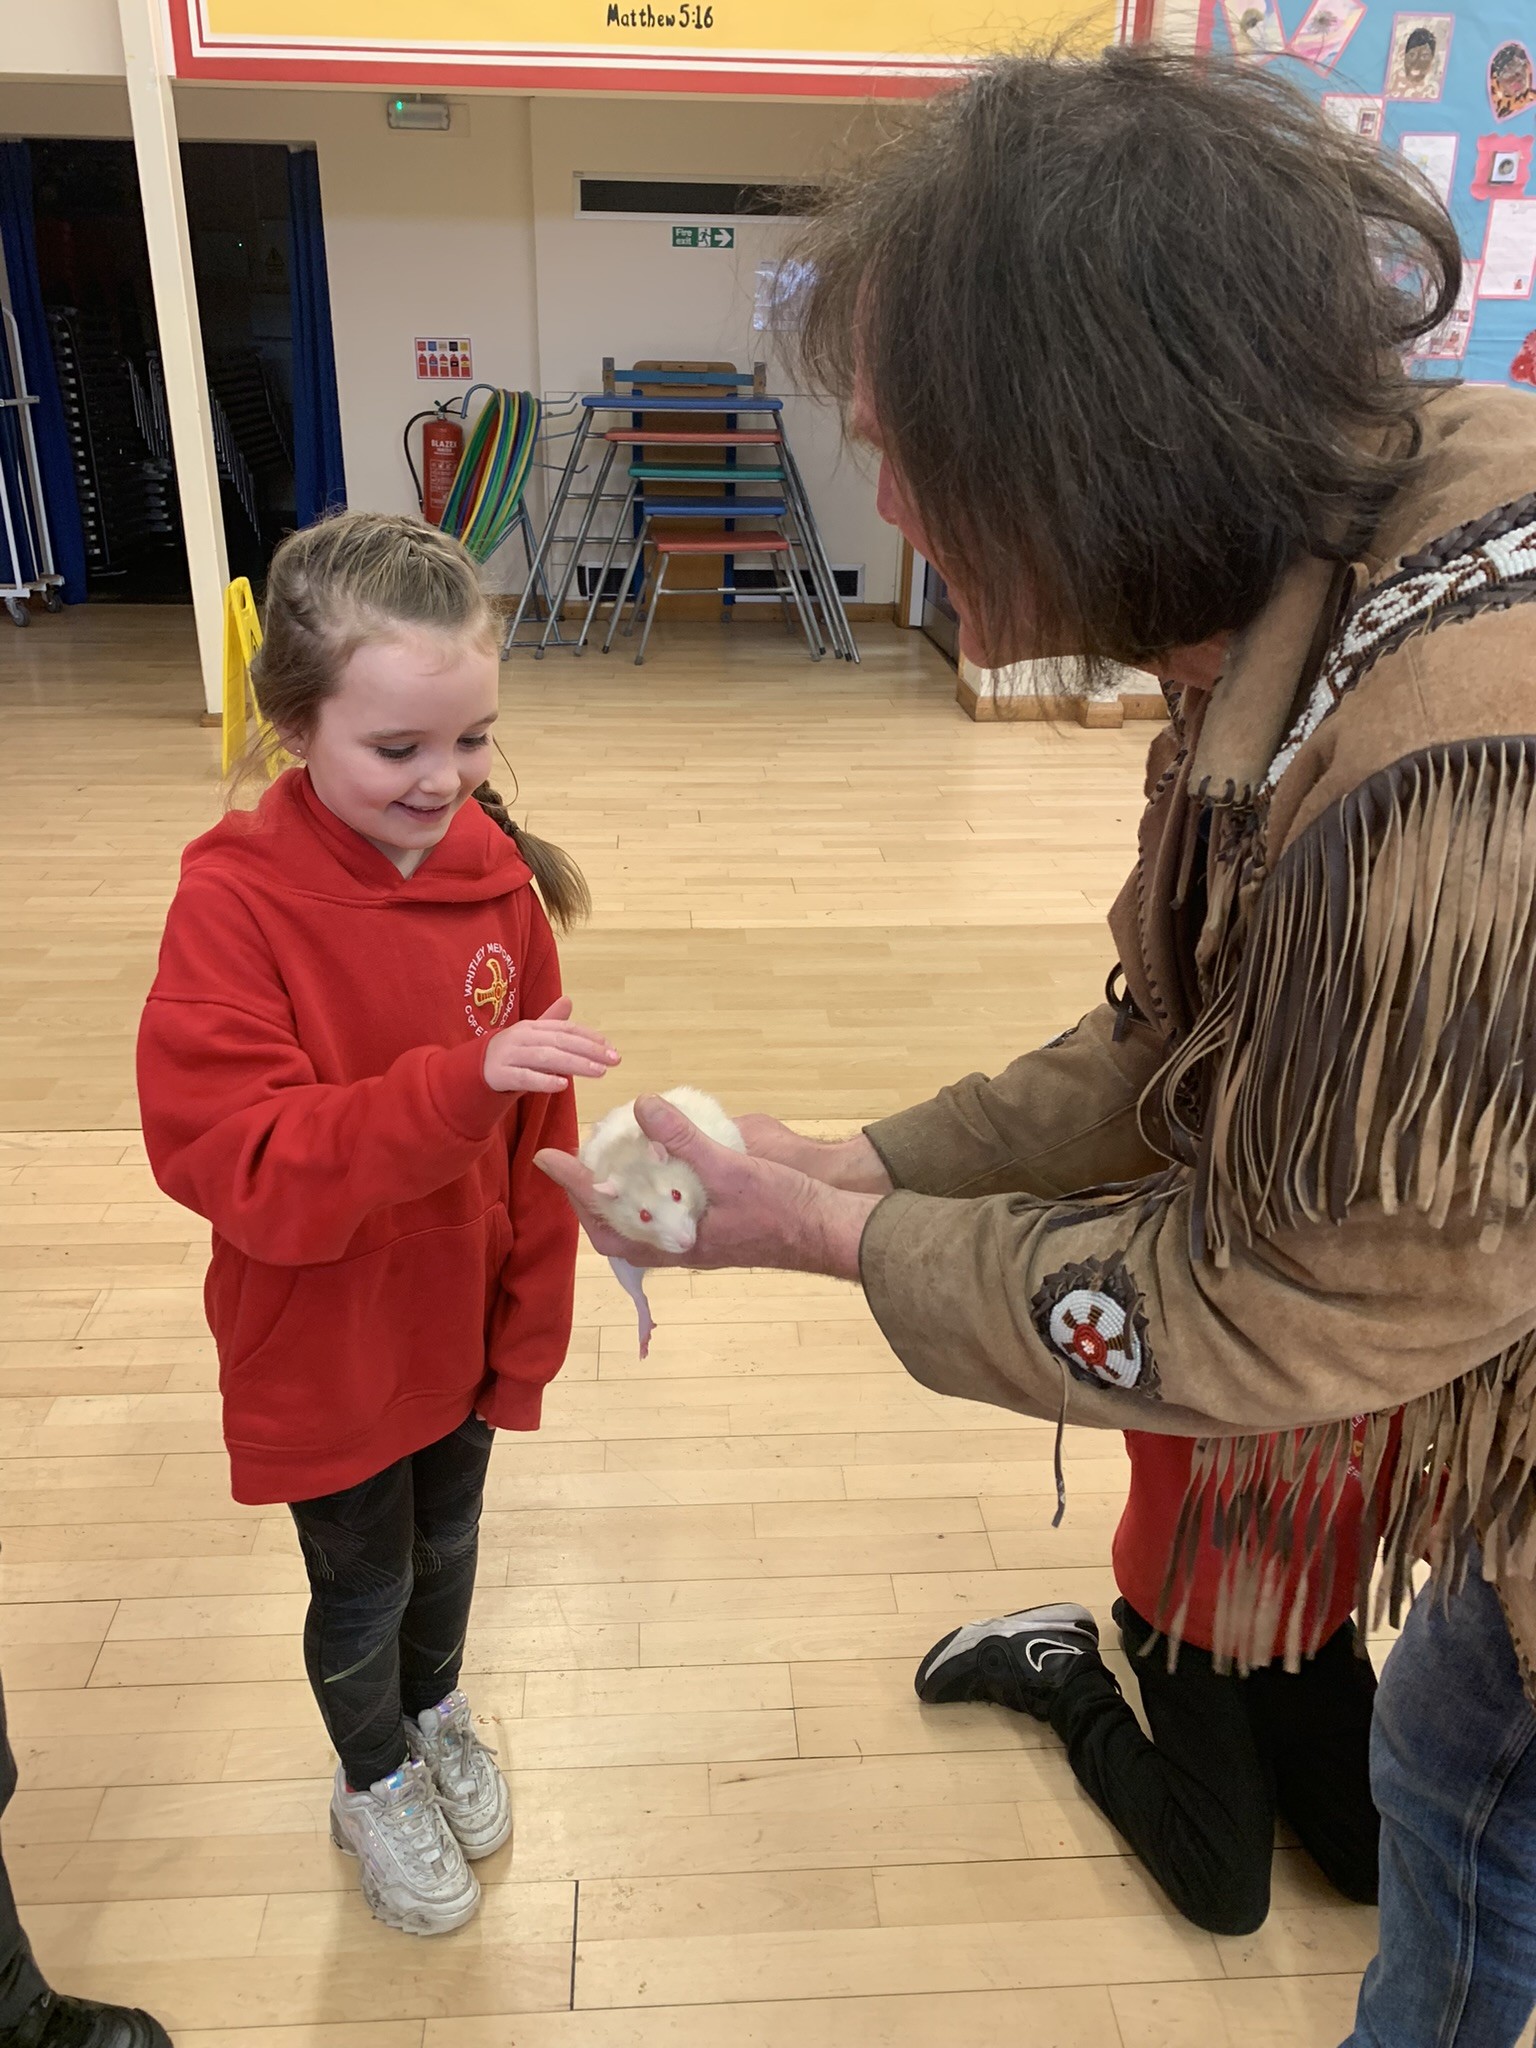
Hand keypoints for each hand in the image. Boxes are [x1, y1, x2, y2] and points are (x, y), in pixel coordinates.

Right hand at [482, 996, 619, 1094]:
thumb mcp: (530, 1037)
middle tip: (613, 1060)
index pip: (566, 1029)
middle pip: (560, 1041)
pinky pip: (524, 1077)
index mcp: (532, 1027)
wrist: (471, 1070)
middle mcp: (522, 1037)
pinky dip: (543, 1080)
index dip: (590, 1037)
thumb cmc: (508, 1054)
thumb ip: (551, 1022)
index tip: (611, 1048)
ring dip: (574, 1064)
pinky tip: (562, 1085)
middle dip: (589, 1050)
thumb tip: (569, 1000)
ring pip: (546, 1057)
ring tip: (597, 1072)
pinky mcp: (500, 1074)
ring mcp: (510, 1055)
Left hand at [535, 1094, 881, 1280]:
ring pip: (640, 1226)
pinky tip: (655, 1164)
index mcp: (674, 1246)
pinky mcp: (714, 1230)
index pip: (605, 1222)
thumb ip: (685, 1139)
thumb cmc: (783, 1208)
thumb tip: (642, 1105)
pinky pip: (666, 1214)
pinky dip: (651, 1190)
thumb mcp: (731, 1167)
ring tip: (604, 1162)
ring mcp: (696, 1242)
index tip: (548, 1158)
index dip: (573, 1189)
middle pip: (615, 1231)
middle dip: (588, 1198)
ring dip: (618, 1197)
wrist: (831, 1231)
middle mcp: (678, 1250)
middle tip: (570, 1162)